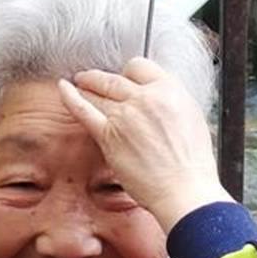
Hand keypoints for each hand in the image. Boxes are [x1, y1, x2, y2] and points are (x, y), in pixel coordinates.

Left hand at [58, 58, 231, 231]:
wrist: (185, 190)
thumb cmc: (193, 165)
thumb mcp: (192, 119)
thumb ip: (170, 103)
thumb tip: (157, 99)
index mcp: (170, 90)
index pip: (140, 67)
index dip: (130, 73)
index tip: (126, 79)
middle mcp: (146, 97)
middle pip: (116, 77)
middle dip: (104, 78)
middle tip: (96, 79)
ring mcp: (125, 115)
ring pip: (98, 91)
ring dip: (88, 86)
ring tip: (81, 84)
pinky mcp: (109, 135)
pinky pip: (82, 109)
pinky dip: (70, 96)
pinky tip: (64, 88)